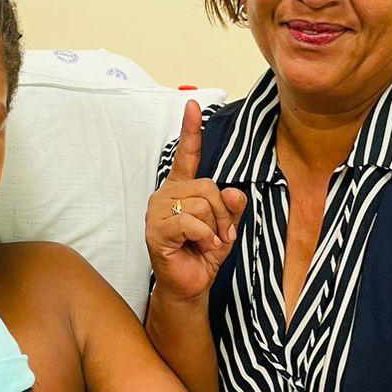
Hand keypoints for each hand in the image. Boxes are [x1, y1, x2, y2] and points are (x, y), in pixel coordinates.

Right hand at [147, 100, 246, 301]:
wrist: (190, 286)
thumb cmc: (204, 253)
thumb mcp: (226, 227)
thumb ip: (232, 207)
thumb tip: (235, 193)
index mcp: (181, 188)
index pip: (187, 156)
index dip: (191, 130)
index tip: (194, 105)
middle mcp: (166, 195)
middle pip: (207, 186)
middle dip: (223, 213)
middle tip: (221, 234)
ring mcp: (157, 212)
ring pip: (201, 204)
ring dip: (215, 227)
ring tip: (210, 242)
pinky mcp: (155, 230)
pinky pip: (191, 223)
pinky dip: (205, 237)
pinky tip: (201, 247)